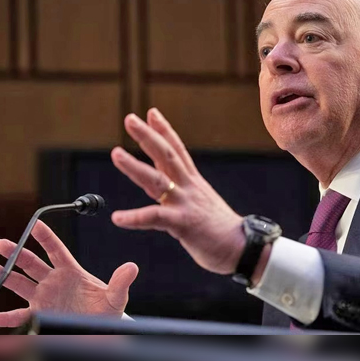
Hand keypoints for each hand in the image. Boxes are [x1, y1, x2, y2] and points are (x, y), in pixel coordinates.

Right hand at [0, 220, 138, 327]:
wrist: (101, 328)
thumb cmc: (108, 310)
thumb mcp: (116, 296)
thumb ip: (121, 282)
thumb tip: (132, 267)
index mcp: (71, 271)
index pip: (56, 250)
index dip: (46, 237)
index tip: (35, 223)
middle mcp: (54, 281)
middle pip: (31, 263)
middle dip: (16, 253)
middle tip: (1, 244)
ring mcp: (44, 297)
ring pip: (20, 284)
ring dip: (5, 276)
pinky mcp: (40, 315)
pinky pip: (19, 316)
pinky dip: (6, 317)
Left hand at [110, 108, 246, 274]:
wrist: (243, 247)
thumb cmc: (221, 230)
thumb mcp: (201, 202)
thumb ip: (181, 190)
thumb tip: (164, 182)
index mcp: (194, 182)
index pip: (177, 150)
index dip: (164, 130)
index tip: (151, 113)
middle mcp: (189, 187)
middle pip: (166, 155)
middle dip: (147, 136)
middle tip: (130, 119)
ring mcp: (186, 203)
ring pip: (157, 180)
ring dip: (135, 166)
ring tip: (116, 153)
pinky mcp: (184, 223)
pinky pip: (155, 218)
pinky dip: (134, 218)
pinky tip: (117, 218)